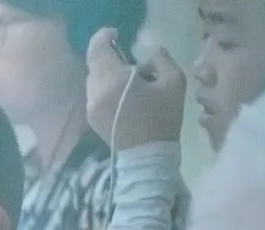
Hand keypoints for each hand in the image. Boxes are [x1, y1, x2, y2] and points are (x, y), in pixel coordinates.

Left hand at [86, 28, 185, 149]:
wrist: (147, 158)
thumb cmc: (163, 119)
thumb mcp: (174, 82)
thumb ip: (160, 59)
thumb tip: (147, 54)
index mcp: (112, 81)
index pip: (97, 49)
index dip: (104, 37)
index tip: (117, 35)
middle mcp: (95, 92)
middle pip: (96, 64)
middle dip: (112, 59)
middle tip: (134, 67)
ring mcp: (90, 107)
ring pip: (94, 79)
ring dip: (109, 75)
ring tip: (132, 85)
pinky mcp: (91, 118)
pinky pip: (95, 94)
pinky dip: (106, 89)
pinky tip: (124, 99)